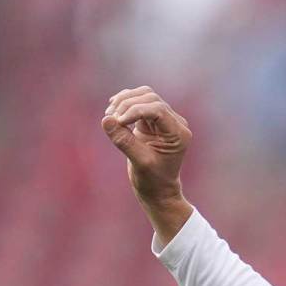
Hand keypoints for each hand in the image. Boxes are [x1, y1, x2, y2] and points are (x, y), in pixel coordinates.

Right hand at [101, 86, 191, 203]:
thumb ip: (124, 141)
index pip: (158, 109)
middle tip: (111, 119)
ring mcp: (164, 120)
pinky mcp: (152, 120)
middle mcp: (175, 123)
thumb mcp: (139, 162)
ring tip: (109, 115)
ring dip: (124, 101)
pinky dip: (124, 103)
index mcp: (178, 133)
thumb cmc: (153, 179)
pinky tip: (112, 112)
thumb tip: (106, 119)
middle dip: (128, 104)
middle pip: (151, 98)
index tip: (118, 121)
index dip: (135, 110)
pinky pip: (138, 102)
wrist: (157, 189)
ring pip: (144, 96)